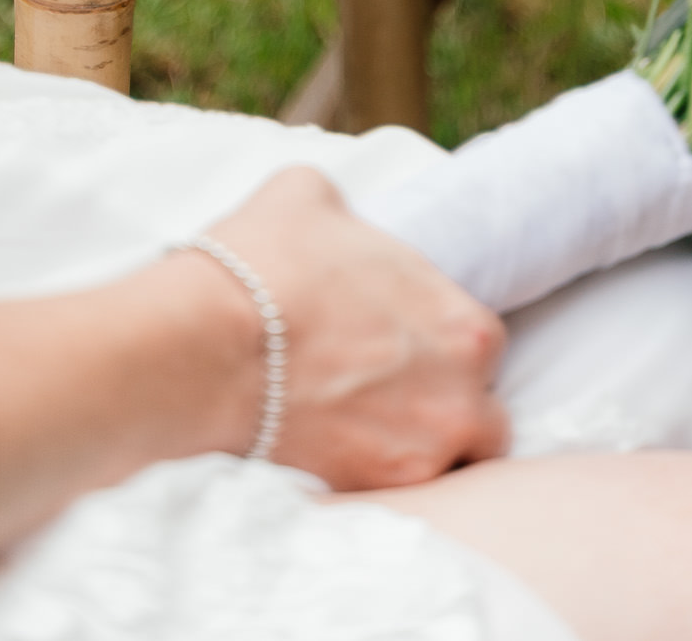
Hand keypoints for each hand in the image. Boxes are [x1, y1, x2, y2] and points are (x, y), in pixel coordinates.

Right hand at [206, 169, 508, 489]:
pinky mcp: (373, 494)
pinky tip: (335, 454)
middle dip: (444, 403)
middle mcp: (461, 398)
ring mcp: (422, 455)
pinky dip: (375, 478)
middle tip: (388, 390)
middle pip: (479, 413)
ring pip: (448, 465)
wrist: (210, 347)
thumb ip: (346, 212)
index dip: (443, 345)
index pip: (481, 344)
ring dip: (420, 449)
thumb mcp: (310, 195)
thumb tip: (332, 220)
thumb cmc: (266, 264)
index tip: (403, 344)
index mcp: (463, 326)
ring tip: (365, 430)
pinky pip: (396, 496)